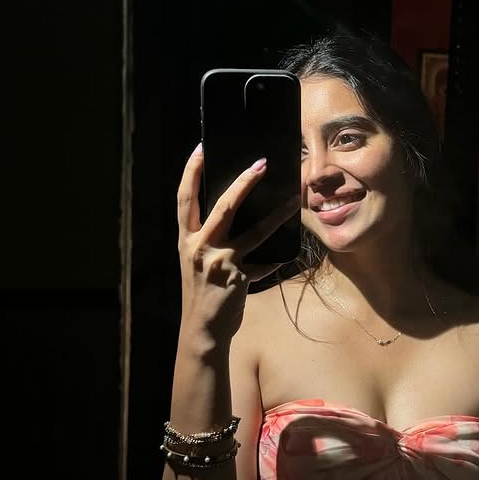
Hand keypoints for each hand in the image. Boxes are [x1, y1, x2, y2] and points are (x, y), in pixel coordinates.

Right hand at [176, 143, 299, 345]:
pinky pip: (264, 265)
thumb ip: (209, 240)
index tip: (201, 149)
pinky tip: (284, 258)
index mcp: (186, 240)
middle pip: (224, 206)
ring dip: (276, 215)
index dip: (191, 172)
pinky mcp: (239, 278)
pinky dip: (275, 261)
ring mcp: (220, 262)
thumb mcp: (196, 262)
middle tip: (261, 164)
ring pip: (255, 232)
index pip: (185, 198)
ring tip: (293, 201)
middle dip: (243, 182)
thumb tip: (229, 216)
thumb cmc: (200, 293)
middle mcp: (200, 247)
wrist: (201, 330)